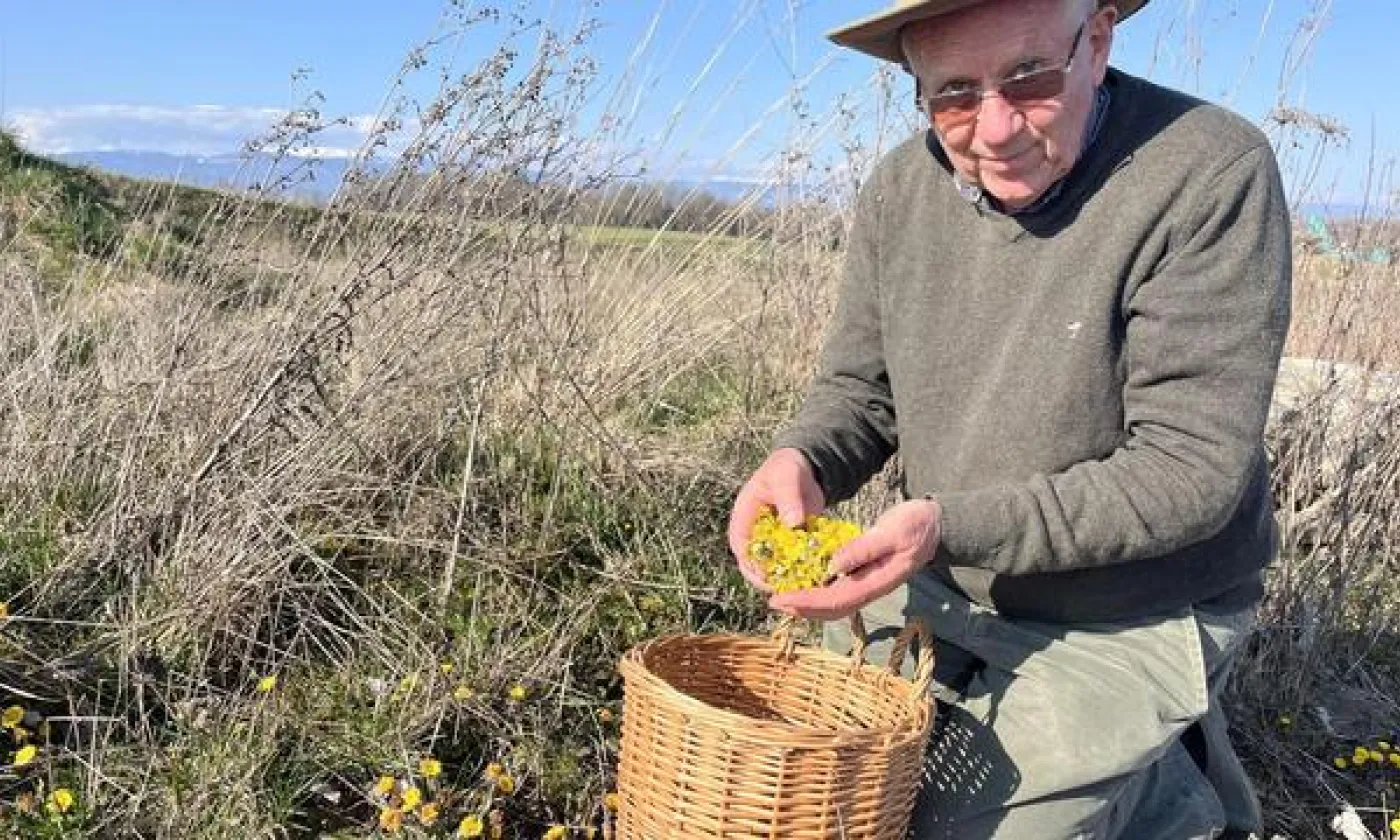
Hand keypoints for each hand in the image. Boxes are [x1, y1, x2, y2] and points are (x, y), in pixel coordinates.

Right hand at [727, 448, 824, 591]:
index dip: (751, 565)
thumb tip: (792, 522)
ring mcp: (771, 542)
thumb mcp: (786, 478)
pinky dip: (801, 571)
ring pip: (772, 568)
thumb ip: (788, 498)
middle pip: (754, 565)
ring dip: (785, 579)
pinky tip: (815, 578)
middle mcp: (754, 534)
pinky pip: (791, 563)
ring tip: (803, 588)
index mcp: (744, 519)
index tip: (768, 576)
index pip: (741, 548)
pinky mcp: (788, 546)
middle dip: (769, 579)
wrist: (803, 469)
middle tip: (788, 590)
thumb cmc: (787, 470)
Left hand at [769, 497, 941, 620]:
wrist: (935, 527)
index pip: (835, 600)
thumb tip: (832, 565)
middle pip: (830, 609)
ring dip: (807, 603)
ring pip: (833, 604)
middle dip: (801, 608)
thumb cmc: (916, 526)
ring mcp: (867, 585)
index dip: (807, 602)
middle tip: (774, 602)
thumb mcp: (892, 531)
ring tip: (782, 597)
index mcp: (875, 582)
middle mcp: (869, 589)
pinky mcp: (864, 577)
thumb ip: (863, 549)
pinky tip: (803, 584)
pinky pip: (837, 591)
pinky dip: (817, 592)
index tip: (783, 599)